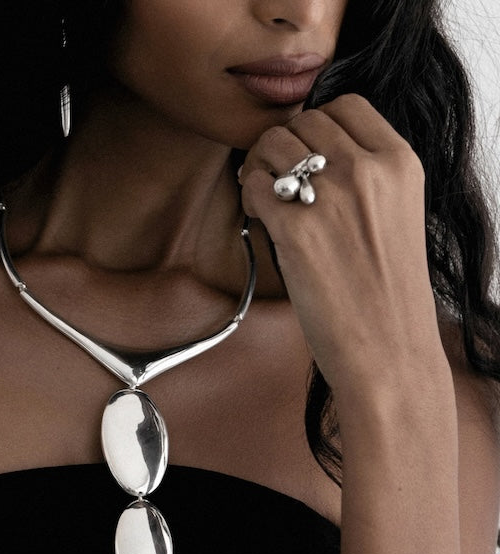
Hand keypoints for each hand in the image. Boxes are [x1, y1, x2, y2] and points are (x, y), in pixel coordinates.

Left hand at [239, 94, 443, 398]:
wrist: (388, 350)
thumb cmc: (387, 294)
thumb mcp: (397, 217)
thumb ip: (366, 179)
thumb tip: (314, 156)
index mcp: (400, 164)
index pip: (346, 106)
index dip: (315, 125)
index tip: (303, 151)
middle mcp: (368, 170)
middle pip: (304, 122)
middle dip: (281, 145)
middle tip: (273, 175)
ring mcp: (331, 197)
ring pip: (273, 144)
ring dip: (260, 164)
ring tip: (263, 194)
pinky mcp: (296, 228)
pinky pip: (255, 186)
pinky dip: (249, 195)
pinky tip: (258, 216)